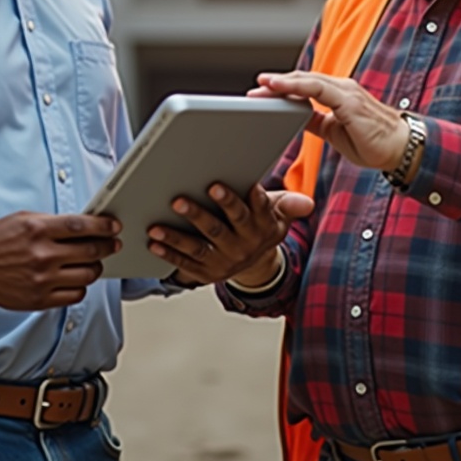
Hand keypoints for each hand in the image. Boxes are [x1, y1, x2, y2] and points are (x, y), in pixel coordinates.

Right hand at [0, 212, 119, 310]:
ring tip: (92, 262)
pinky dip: (81, 287)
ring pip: (87, 276)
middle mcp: (41, 255)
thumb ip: (54, 222)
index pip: (81, 226)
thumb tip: (86, 225)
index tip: (114, 227)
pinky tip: (76, 279)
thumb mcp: (24, 219)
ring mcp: (41, 279)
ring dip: (95, 268)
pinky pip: (75, 295)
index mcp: (38, 230)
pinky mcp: (39, 299)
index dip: (103, 226)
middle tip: (112, 244)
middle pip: (90, 252)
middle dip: (107, 247)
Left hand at [147, 183, 312, 286]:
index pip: (250, 211)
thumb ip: (288, 204)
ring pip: (198, 247)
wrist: (257, 265)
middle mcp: (243, 245)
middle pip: (219, 229)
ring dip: (176, 236)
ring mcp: (224, 261)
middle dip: (198, 214)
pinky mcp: (208, 273)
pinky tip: (153, 242)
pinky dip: (168, 253)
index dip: (234, 200)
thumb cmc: (262, 226)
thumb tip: (307, 203)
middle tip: (179, 200)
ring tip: (156, 225)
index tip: (217, 186)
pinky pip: (186, 264)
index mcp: (261, 227)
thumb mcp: (279, 215)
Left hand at [253, 71, 409, 170]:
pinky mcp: (349, 100)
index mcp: (339, 95)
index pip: (305, 87)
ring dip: (282, 82)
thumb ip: (316, 121)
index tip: (262, 93)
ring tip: (261, 84)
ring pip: (308, 80)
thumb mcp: (335, 132)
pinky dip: (296, 87)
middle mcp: (342, 88)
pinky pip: (318, 89)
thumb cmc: (373, 143)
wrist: (401, 149)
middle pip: (303, 80)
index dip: (283, 88)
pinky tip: (280, 88)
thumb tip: (296, 117)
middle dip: (277, 84)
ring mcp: (346, 92)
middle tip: (254, 89)